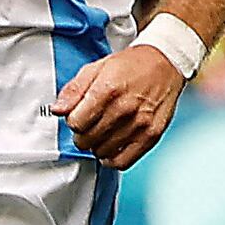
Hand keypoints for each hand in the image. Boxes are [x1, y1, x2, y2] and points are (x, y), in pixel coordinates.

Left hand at [54, 41, 189, 166]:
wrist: (166, 63)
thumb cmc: (132, 65)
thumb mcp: (96, 68)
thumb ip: (73, 90)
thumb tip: (58, 110)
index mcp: (108, 90)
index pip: (75, 123)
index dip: (73, 121)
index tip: (79, 116)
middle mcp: (124, 108)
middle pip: (86, 140)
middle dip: (82, 134)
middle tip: (90, 125)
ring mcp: (140, 123)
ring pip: (101, 151)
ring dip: (97, 145)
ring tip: (103, 132)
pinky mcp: (152, 135)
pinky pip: (123, 161)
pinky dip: (112, 159)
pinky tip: (112, 147)